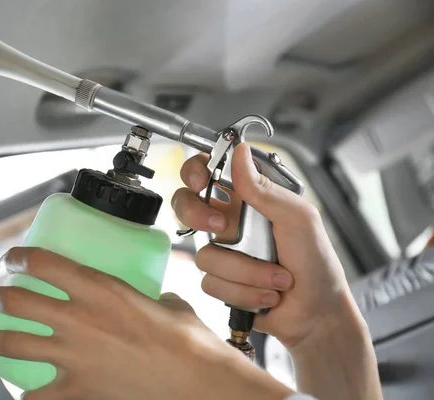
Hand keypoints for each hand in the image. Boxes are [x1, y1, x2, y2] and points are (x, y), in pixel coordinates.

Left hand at [0, 247, 293, 399]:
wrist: (199, 384)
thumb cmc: (190, 343)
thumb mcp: (168, 304)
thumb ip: (149, 297)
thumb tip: (149, 299)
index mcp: (102, 289)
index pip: (45, 263)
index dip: (20, 257)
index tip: (13, 258)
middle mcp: (80, 319)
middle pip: (19, 301)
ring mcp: (75, 356)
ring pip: (12, 343)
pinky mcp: (79, 390)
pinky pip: (35, 396)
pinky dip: (24, 394)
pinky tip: (20, 392)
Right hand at [171, 143, 357, 348]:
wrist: (317, 314)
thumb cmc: (317, 263)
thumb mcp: (298, 218)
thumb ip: (265, 188)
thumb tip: (240, 152)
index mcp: (250, 199)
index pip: (210, 172)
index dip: (195, 171)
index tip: (200, 181)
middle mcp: (231, 222)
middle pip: (186, 205)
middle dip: (197, 216)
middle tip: (221, 227)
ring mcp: (224, 252)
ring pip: (204, 254)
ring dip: (246, 271)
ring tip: (277, 278)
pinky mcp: (220, 281)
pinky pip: (211, 282)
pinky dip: (244, 291)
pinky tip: (266, 295)